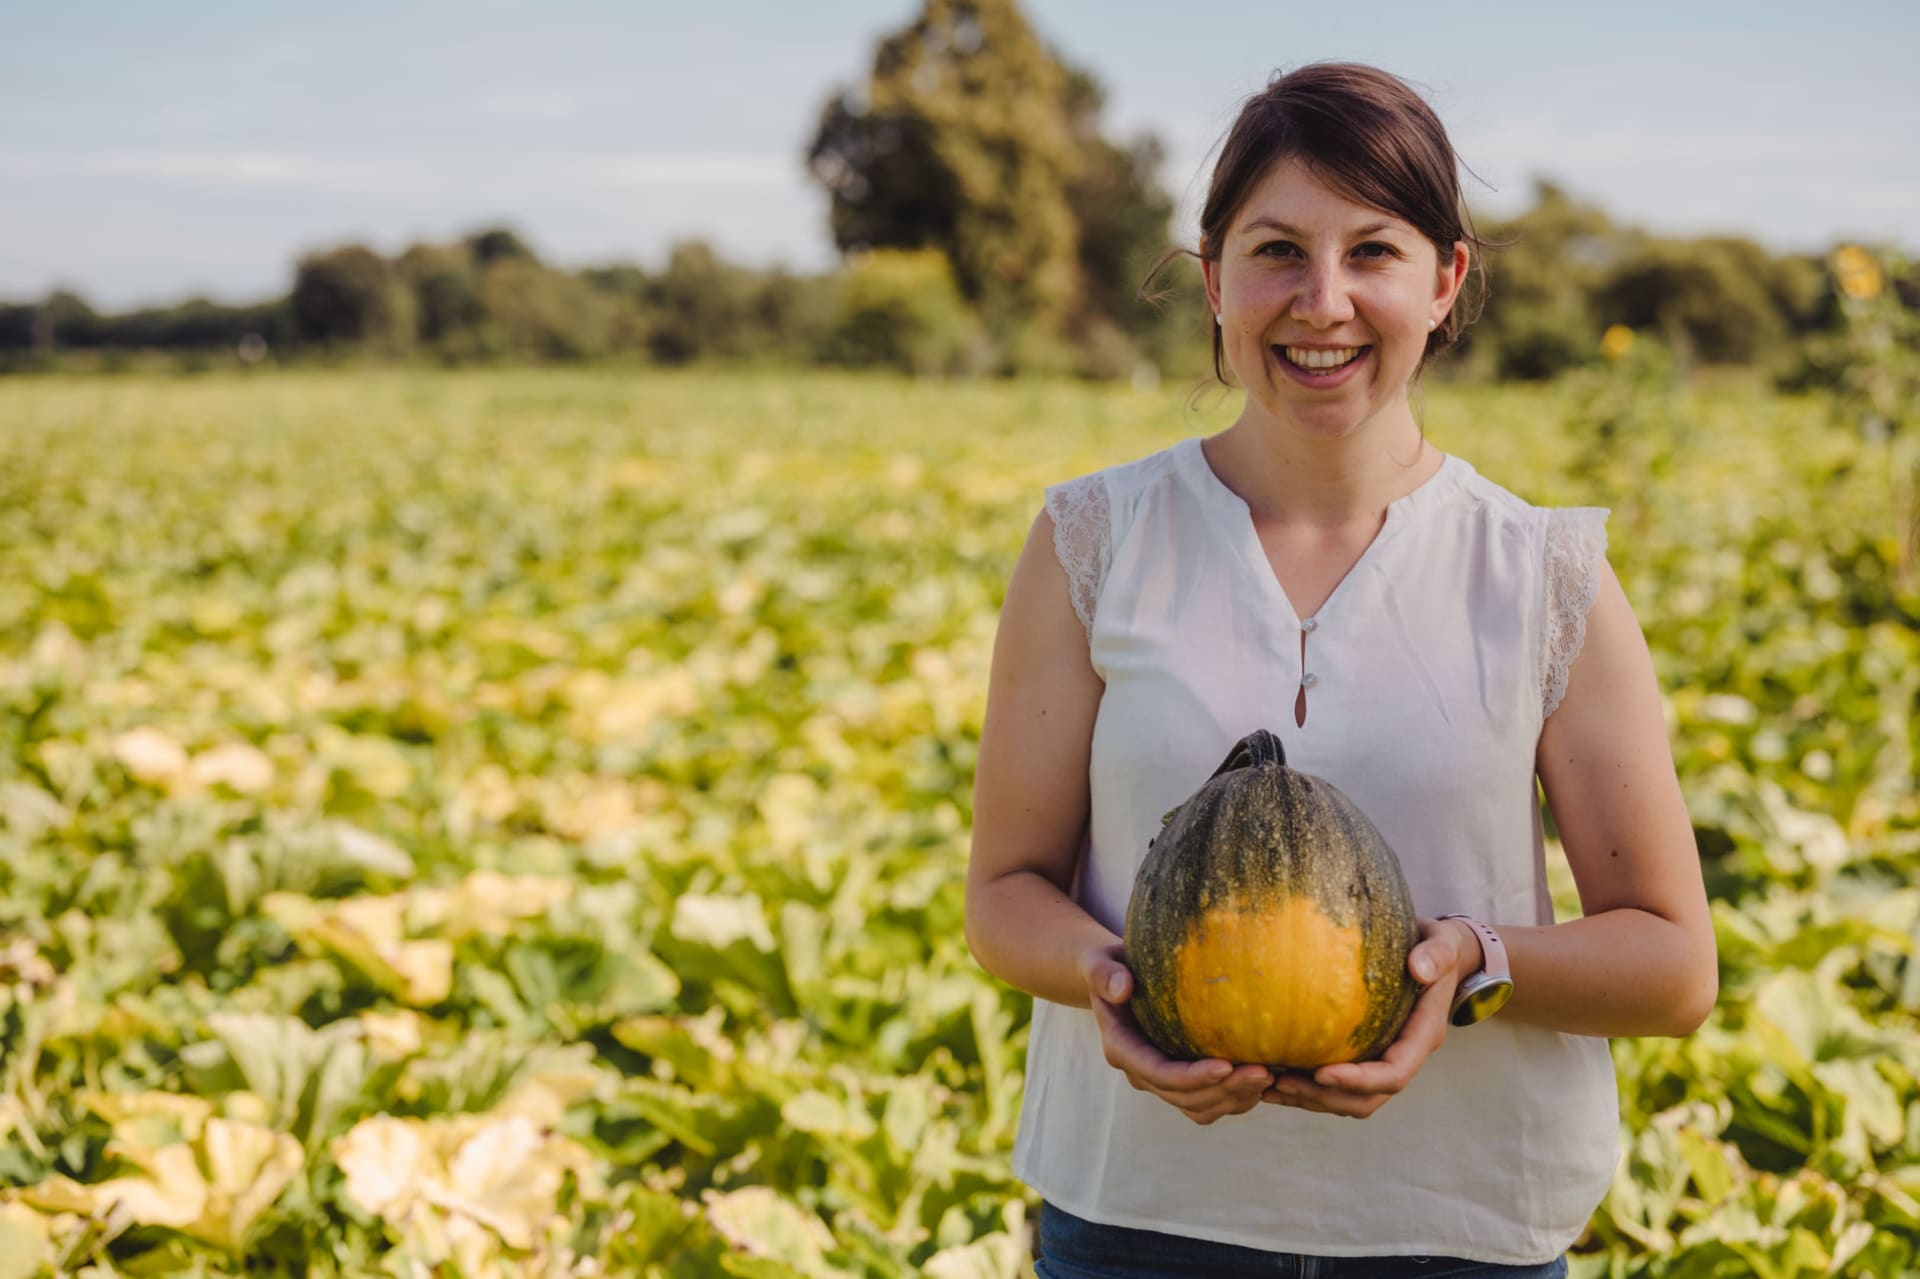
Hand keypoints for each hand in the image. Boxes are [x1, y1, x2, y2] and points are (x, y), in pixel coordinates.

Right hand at [1079, 942, 1273, 1124]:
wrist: (1117, 980)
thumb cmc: (1111, 966)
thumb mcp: (1101, 962)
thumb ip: (1105, 973)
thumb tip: (1123, 987)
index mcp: (1122, 1048)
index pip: (1158, 1073)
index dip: (1192, 1076)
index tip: (1227, 1066)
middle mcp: (1141, 1073)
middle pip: (1185, 1097)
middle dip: (1225, 1089)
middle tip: (1264, 1071)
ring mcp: (1162, 1082)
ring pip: (1200, 1108)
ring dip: (1235, 1099)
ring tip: (1269, 1076)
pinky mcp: (1181, 1082)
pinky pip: (1209, 1104)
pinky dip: (1236, 1098)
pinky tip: (1264, 1080)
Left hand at [1261, 916, 1478, 1118]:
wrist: (1437, 957)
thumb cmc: (1437, 948)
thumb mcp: (1441, 945)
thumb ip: (1435, 955)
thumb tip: (1418, 968)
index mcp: (1422, 1036)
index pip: (1394, 1074)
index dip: (1359, 1080)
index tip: (1321, 1072)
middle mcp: (1403, 1056)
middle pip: (1367, 1098)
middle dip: (1324, 1097)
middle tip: (1281, 1084)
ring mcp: (1384, 1059)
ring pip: (1350, 1099)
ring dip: (1311, 1099)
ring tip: (1268, 1088)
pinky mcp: (1366, 1055)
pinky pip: (1338, 1084)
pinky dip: (1308, 1087)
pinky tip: (1273, 1077)